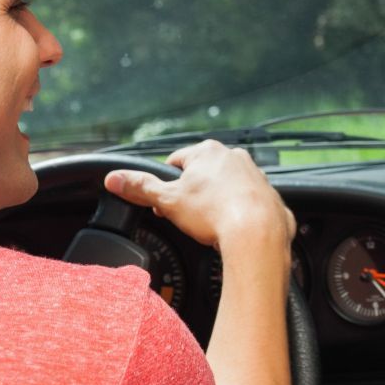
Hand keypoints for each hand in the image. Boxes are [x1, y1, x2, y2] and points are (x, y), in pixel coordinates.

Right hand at [105, 139, 295, 252]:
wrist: (257, 233)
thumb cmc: (214, 213)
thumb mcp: (168, 200)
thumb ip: (140, 187)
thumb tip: (113, 178)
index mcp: (207, 152)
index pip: (177, 162)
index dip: (167, 185)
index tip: (165, 203)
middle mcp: (234, 157)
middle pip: (204, 174)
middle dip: (194, 194)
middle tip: (188, 217)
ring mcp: (255, 175)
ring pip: (229, 187)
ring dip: (219, 201)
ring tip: (212, 225)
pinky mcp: (270, 195)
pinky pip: (250, 203)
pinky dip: (242, 214)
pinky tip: (235, 229)